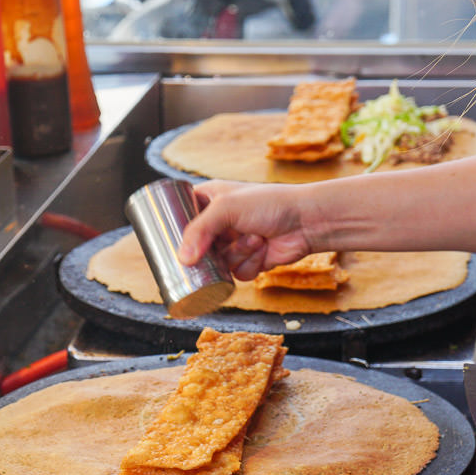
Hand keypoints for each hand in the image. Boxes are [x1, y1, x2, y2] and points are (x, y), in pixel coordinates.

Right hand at [178, 180, 314, 280]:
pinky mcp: (248, 261)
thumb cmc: (269, 203)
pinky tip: (263, 249)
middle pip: (195, 247)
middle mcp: (220, 223)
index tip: (168, 241)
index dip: (174, 229)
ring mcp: (233, 243)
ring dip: (237, 255)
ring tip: (254, 240)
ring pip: (217, 263)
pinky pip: (236, 273)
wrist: (306, 220)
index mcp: (210, 201)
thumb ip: (200, 230)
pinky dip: (250, 264)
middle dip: (208, 252)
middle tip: (216, 248)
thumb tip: (183, 259)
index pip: (181, 216)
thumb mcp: (227, 208)